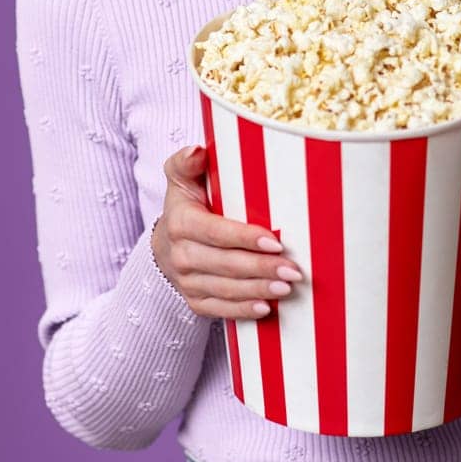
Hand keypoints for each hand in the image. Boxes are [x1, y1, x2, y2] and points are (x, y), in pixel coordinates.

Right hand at [151, 144, 303, 320]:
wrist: (166, 242)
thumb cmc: (187, 204)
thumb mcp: (182, 179)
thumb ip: (187, 162)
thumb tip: (198, 150)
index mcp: (181, 223)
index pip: (217, 232)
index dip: (246, 238)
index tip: (275, 242)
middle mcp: (181, 255)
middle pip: (226, 265)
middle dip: (262, 269)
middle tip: (294, 270)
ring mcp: (187, 281)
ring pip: (226, 290)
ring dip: (258, 290)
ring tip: (287, 288)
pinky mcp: (195, 300)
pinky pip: (219, 309)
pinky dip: (242, 311)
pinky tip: (265, 309)